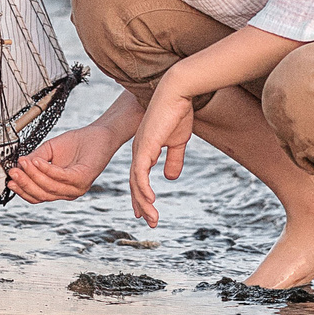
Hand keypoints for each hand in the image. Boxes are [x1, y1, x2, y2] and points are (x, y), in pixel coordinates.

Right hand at [6, 124, 117, 202]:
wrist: (98, 134)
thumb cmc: (76, 143)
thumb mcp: (49, 151)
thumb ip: (35, 159)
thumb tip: (18, 165)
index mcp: (58, 188)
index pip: (37, 197)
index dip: (22, 190)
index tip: (10, 179)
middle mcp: (67, 192)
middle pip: (41, 195)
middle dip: (24, 183)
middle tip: (13, 171)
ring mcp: (76, 188)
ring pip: (49, 187)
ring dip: (33, 175)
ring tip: (23, 162)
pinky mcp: (84, 179)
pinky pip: (61, 177)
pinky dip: (47, 169)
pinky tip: (37, 161)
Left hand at [126, 81, 195, 227]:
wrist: (177, 92)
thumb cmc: (178, 112)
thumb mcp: (178, 141)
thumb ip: (173, 159)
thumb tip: (170, 178)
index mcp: (145, 149)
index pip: (138, 178)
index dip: (141, 195)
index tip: (145, 212)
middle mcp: (138, 151)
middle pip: (135, 184)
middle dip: (141, 205)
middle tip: (149, 222)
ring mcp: (139, 149)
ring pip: (136, 183)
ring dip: (144, 203)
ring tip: (153, 218)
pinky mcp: (145, 146)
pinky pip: (140, 172)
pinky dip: (144, 188)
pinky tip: (151, 201)